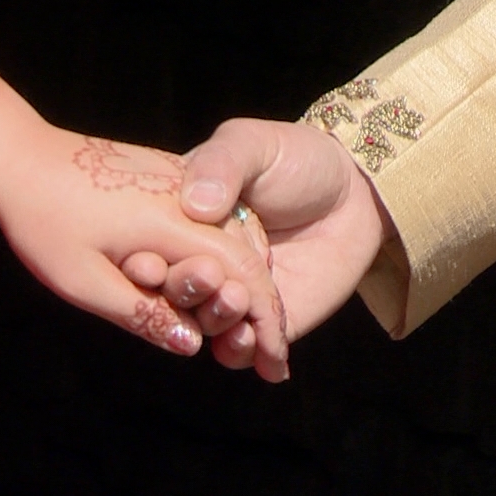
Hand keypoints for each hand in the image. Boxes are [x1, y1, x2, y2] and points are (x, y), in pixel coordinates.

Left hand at [0, 127, 288, 380]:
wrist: (15, 155)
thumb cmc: (42, 221)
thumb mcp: (83, 280)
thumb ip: (140, 313)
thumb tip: (192, 345)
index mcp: (173, 221)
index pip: (244, 274)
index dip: (266, 322)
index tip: (275, 365)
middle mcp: (186, 196)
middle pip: (247, 256)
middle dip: (266, 310)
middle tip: (273, 362)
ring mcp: (177, 180)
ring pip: (232, 234)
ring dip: (247, 282)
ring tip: (252, 332)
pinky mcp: (165, 175)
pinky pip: (211, 219)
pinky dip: (224, 255)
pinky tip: (219, 285)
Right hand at [162, 118, 392, 368]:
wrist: (354, 191)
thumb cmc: (293, 157)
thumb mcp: (250, 144)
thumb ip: (221, 164)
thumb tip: (197, 205)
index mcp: (177, 222)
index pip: (145, 250)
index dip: (140, 262)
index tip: (144, 263)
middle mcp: (196, 263)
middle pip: (170, 292)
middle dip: (181, 291)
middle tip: (208, 277)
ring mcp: (228, 295)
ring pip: (202, 325)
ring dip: (212, 321)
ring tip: (237, 301)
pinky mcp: (264, 323)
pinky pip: (240, 350)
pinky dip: (240, 352)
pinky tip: (253, 340)